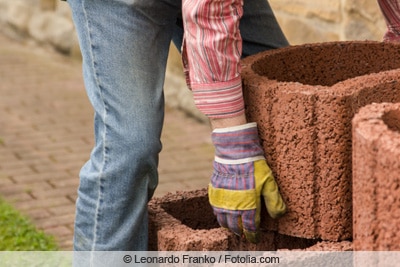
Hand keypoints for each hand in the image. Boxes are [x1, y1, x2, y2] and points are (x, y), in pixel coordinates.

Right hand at [208, 122, 285, 242]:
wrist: (234, 153)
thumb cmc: (254, 167)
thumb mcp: (269, 182)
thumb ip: (274, 201)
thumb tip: (279, 215)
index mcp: (248, 207)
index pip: (250, 228)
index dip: (253, 235)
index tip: (255, 238)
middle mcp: (233, 207)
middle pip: (235, 227)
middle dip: (240, 232)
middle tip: (244, 234)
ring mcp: (221, 200)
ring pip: (223, 220)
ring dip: (229, 226)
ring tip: (233, 227)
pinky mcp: (214, 192)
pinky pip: (215, 210)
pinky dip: (219, 215)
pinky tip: (223, 214)